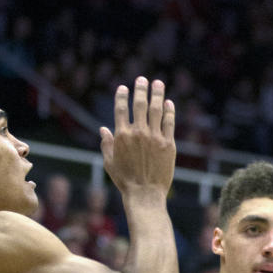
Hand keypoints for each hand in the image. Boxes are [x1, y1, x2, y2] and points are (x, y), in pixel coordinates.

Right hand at [100, 77, 175, 195]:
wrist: (145, 193)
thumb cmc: (124, 179)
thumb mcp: (109, 162)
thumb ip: (106, 143)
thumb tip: (103, 129)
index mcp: (122, 135)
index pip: (121, 109)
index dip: (122, 96)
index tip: (124, 87)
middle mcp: (138, 133)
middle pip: (140, 104)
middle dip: (141, 89)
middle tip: (143, 79)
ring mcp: (155, 137)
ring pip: (157, 110)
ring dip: (157, 94)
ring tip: (158, 83)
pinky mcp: (169, 144)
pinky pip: (169, 123)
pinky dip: (169, 111)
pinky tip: (169, 103)